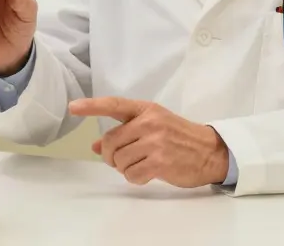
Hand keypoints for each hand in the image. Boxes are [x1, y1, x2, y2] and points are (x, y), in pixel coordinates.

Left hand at [69, 97, 228, 187]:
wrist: (210, 151)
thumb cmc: (179, 137)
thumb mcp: (152, 127)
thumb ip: (125, 133)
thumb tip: (95, 146)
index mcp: (146, 109)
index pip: (114, 105)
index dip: (92, 106)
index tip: (73, 107)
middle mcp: (149, 123)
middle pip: (110, 142)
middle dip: (110, 155)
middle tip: (121, 159)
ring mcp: (155, 142)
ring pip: (119, 160)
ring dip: (124, 168)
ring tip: (139, 164)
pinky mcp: (160, 162)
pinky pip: (131, 175)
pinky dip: (134, 178)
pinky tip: (146, 173)